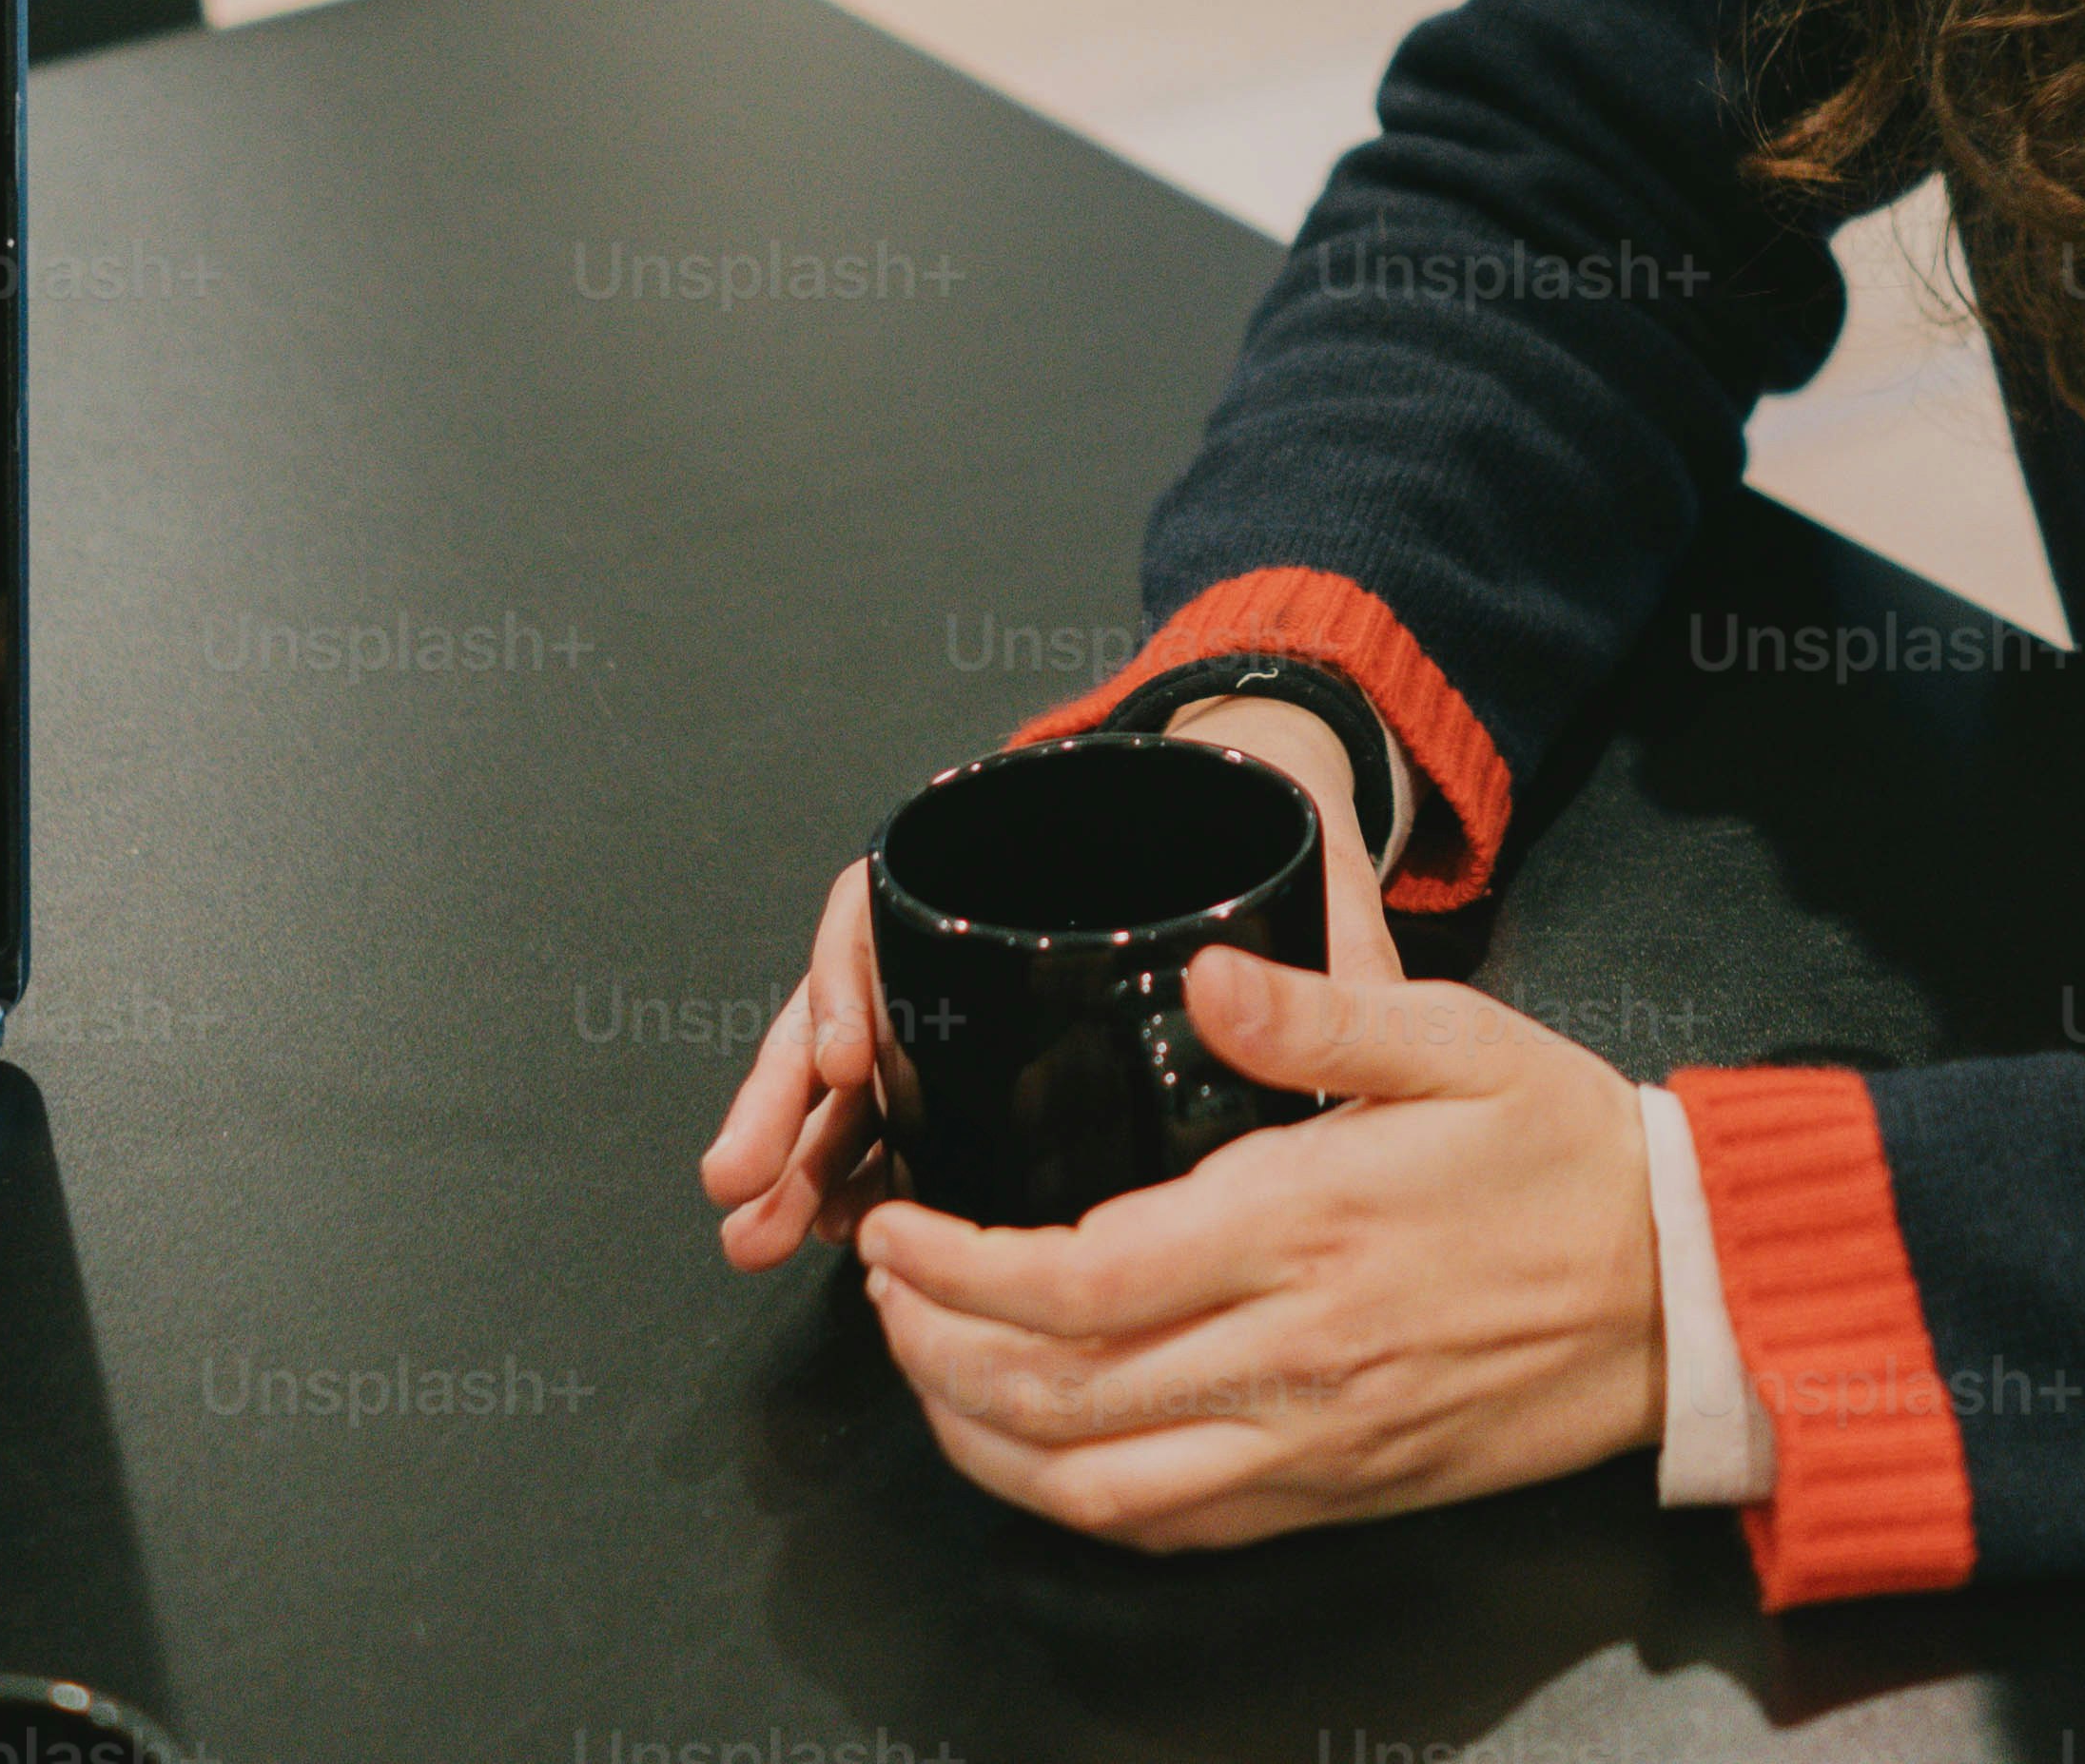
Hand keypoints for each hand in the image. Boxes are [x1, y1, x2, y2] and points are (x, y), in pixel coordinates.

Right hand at [696, 703, 1393, 1273]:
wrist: (1264, 851)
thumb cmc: (1270, 868)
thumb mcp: (1300, 893)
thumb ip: (1321, 946)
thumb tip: (1338, 980)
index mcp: (1024, 880)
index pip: (898, 911)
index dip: (859, 979)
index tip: (853, 1058)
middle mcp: (976, 939)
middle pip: (851, 1004)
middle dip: (789, 1100)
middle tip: (746, 1183)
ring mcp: (967, 1008)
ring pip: (850, 1075)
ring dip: (797, 1153)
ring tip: (758, 1229)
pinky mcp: (977, 1078)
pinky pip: (886, 1120)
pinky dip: (844, 1173)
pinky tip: (825, 1232)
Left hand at [855, 947, 1663, 1546]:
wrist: (1680, 1293)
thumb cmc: (1566, 1155)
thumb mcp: (1456, 1038)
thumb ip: (1317, 1008)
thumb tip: (1205, 970)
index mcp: (1306, 1227)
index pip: (1080, 1282)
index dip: (958, 1271)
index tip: (900, 1231)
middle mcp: (1293, 1356)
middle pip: (1058, 1398)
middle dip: (936, 1354)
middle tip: (885, 1295)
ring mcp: (1312, 1443)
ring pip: (1097, 1489)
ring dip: (985, 1443)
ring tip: (931, 1373)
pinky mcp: (1335, 1493)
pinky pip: (1175, 1530)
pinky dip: (1077, 1500)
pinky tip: (1038, 1448)